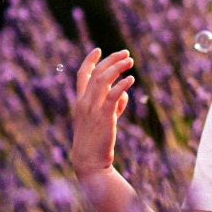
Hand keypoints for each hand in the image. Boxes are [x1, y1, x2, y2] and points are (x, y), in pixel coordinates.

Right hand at [71, 48, 133, 179]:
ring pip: (104, 79)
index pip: (82, 75)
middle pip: (97, 73)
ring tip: (130, 61)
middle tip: (126, 53)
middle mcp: (84, 102)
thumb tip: (124, 94)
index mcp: (80, 102)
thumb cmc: (96, 143)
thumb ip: (113, 105)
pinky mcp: (104, 116)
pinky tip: (131, 79)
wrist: (89, 162)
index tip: (98, 49)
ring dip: (117, 67)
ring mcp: (93, 109)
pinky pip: (113, 95)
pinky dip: (122, 85)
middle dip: (111, 60)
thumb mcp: (104, 120)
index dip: (90, 61)